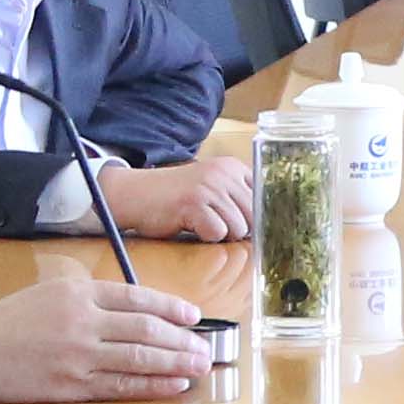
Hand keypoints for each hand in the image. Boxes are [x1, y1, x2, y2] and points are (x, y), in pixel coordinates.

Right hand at [0, 269, 214, 403]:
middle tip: (205, 347)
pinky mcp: (71, 386)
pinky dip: (151, 386)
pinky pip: (121, 386)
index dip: (170, 308)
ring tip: (199, 367)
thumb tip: (136, 311)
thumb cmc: (7, 322)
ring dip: (175, 364)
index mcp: (78, 292)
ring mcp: (78, 356)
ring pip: (139, 359)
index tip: (193, 316)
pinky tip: (172, 386)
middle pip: (146, 329)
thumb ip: (90, 298)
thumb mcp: (49, 293)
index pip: (137, 298)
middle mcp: (82, 321)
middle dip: (181, 339)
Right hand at [91, 153, 260, 245]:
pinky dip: (204, 236)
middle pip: (254, 217)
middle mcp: (224, 173)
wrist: (134, 193)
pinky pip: (217, 233)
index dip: (258, 216)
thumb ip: (238, 197)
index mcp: (232, 167)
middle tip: (214, 224)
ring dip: (219, 233)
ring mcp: (209, 187)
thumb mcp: (211, 187)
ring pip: (238, 228)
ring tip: (199, 222)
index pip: (265, 196)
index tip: (248, 224)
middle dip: (238, 228)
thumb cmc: (175, 197)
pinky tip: (189, 224)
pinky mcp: (194, 203)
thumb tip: (269, 225)